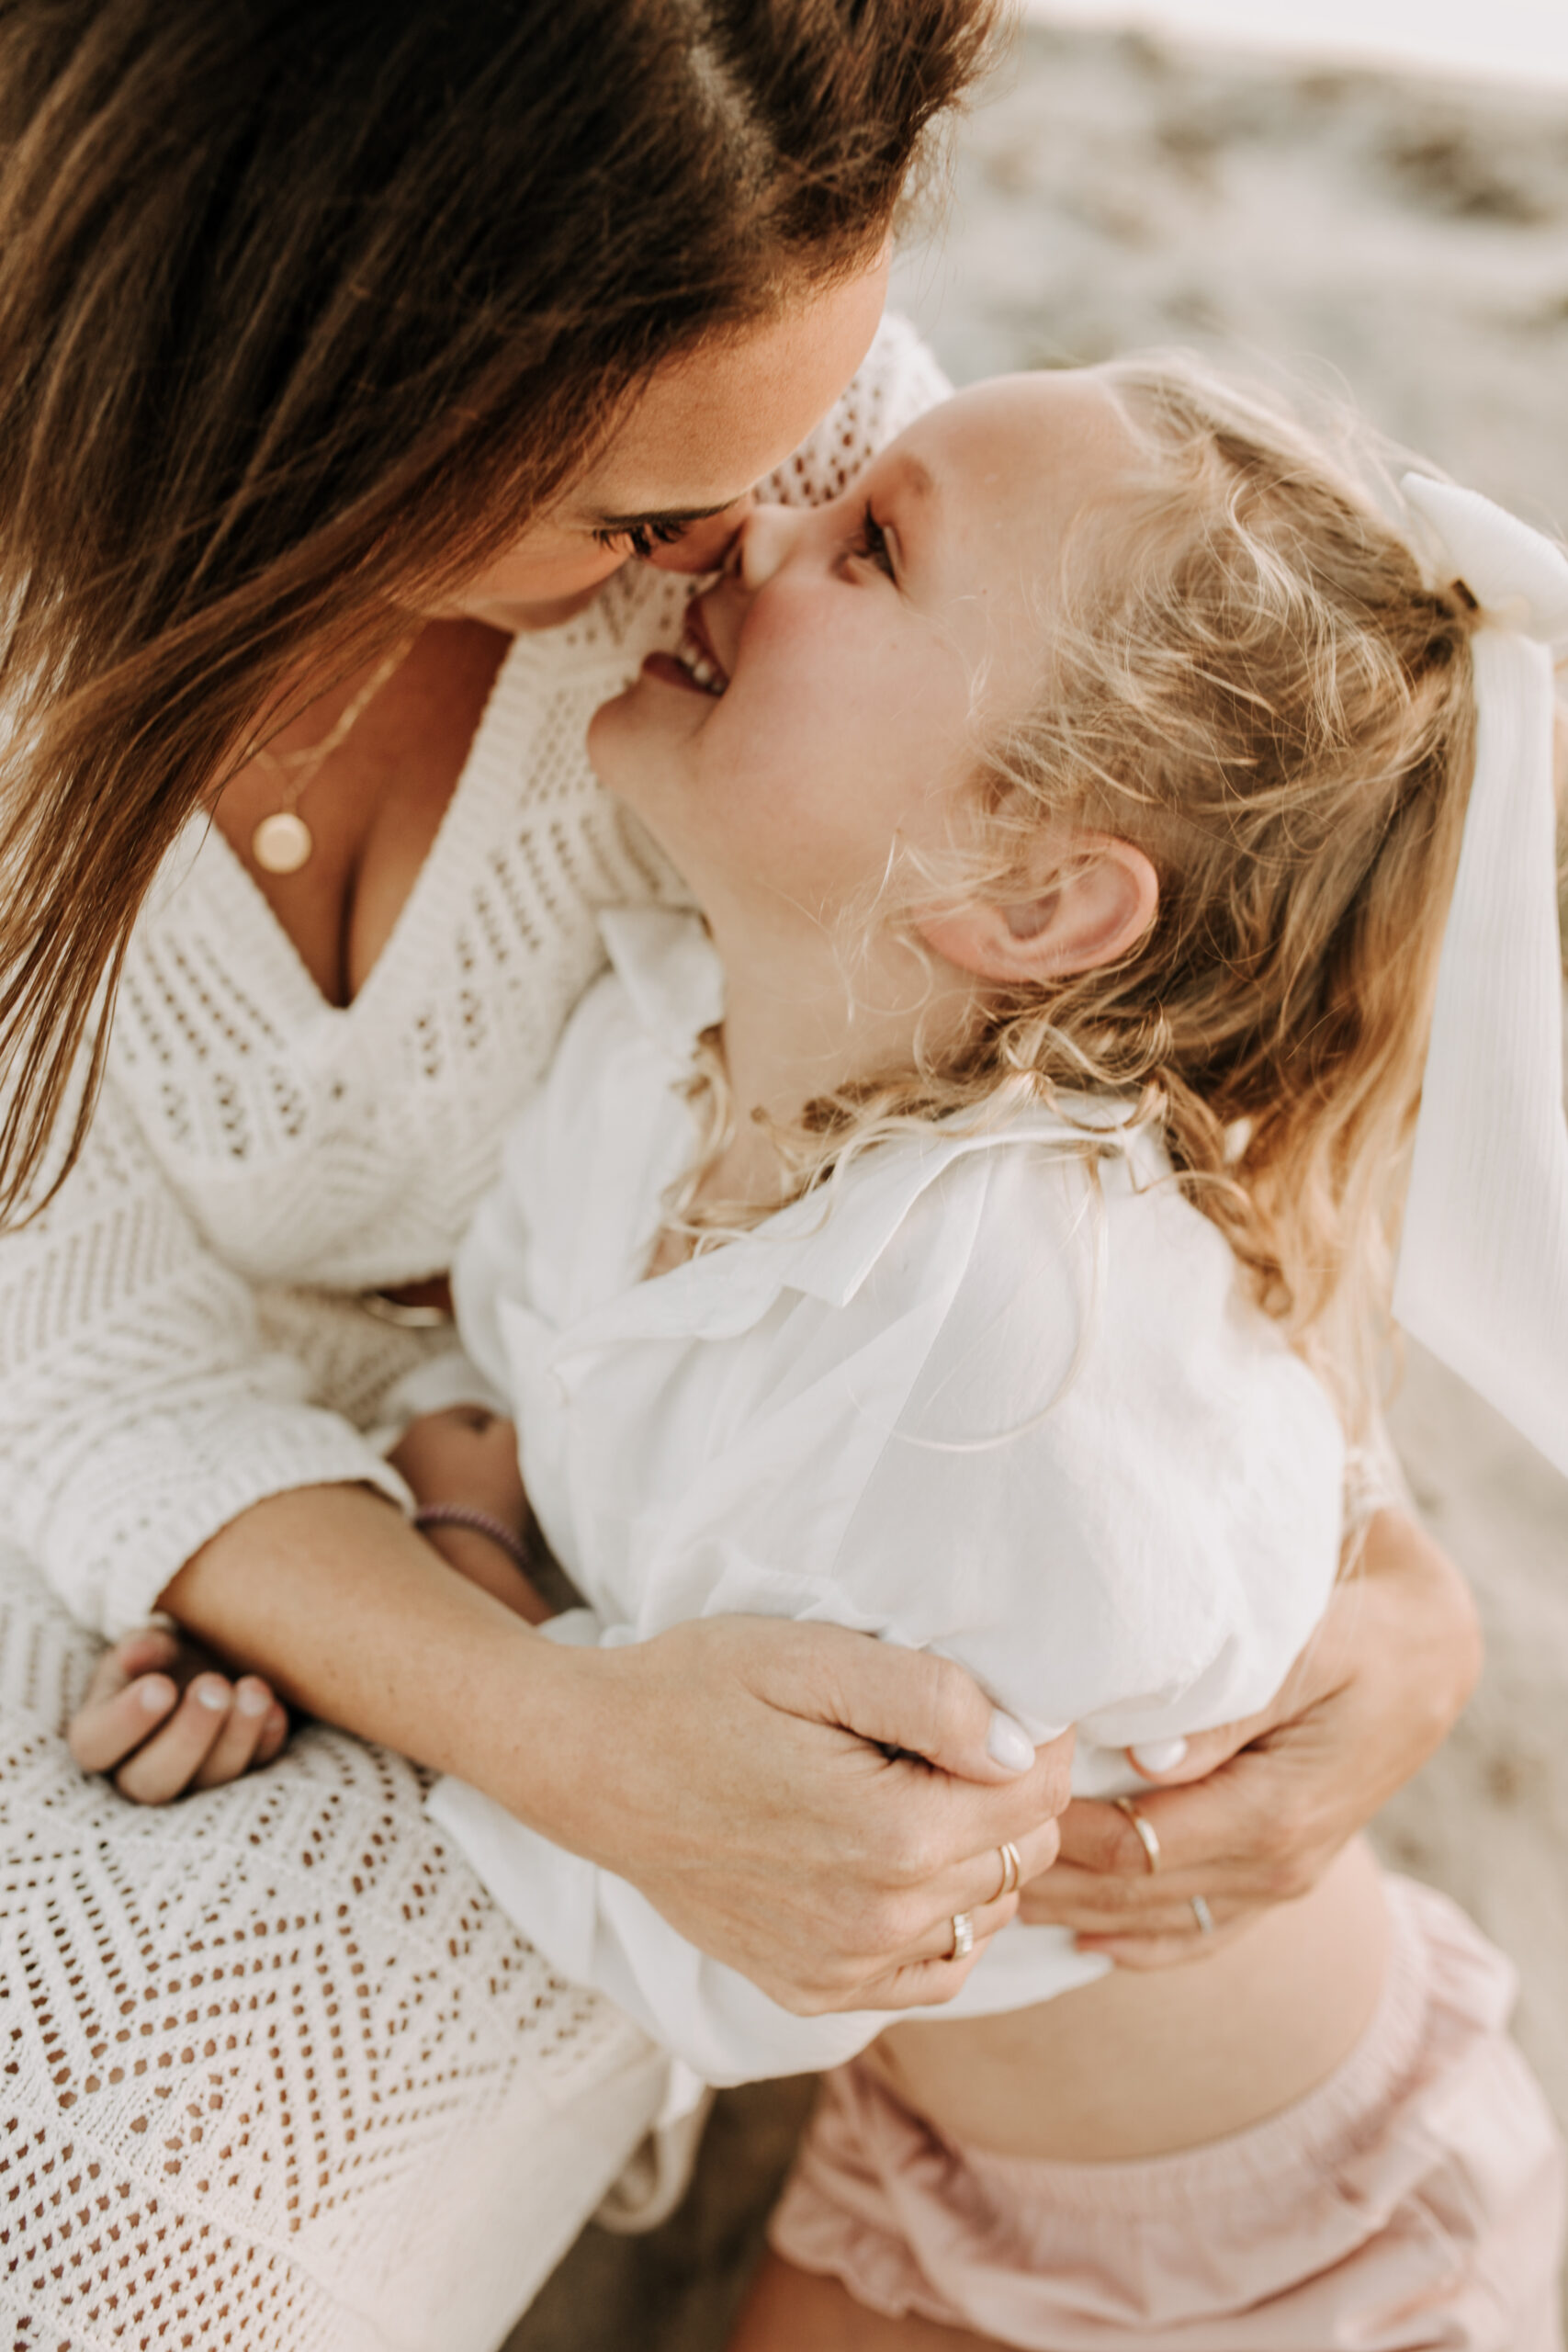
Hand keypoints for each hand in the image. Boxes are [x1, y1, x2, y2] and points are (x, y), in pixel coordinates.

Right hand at [67, 1625, 288, 1803]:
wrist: (205, 1662)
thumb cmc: (163, 1656)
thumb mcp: (143, 1644)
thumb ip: (138, 1648)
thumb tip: (138, 1652)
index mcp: (99, 1737)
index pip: (95, 1745)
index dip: (125, 1721)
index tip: (160, 1687)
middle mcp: (138, 1772)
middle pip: (152, 1781)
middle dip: (188, 1735)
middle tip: (213, 1686)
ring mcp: (190, 1782)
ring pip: (208, 1782)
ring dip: (236, 1737)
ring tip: (255, 1691)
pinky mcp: (236, 1778)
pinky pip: (253, 1774)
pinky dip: (266, 1743)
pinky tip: (278, 1712)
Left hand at [389, 1403, 525, 1528]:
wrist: (462, 1556)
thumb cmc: (489, 1493)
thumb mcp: (512, 1443)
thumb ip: (508, 1421)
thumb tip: (498, 1425)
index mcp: (429, 1422)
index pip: (474, 1414)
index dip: (499, 1432)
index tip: (512, 1456)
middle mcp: (401, 1445)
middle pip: (450, 1440)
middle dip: (472, 1452)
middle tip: (497, 1476)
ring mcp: (393, 1481)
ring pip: (436, 1466)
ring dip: (454, 1475)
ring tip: (479, 1498)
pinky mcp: (395, 1511)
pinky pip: (426, 1493)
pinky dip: (442, 1497)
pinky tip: (459, 1514)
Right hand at [543, 1616, 1073, 2014]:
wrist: (589, 1765)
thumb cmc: (696, 1691)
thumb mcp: (810, 1659)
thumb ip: (929, 1699)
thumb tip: (1020, 1747)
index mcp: (891, 1837)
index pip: (1039, 1795)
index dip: (1032, 1737)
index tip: (989, 1702)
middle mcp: (878, 1923)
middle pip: (1022, 1853)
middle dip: (1004, 1791)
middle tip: (933, 1737)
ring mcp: (843, 1970)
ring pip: (987, 1910)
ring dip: (975, 1851)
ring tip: (902, 1788)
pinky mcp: (811, 1991)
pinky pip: (935, 1968)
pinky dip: (940, 1916)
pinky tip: (892, 1859)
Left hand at [1018, 1509, 1479, 1964]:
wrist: (1428, 1653)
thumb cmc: (1357, 1632)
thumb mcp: (1304, 1647)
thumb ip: (1225, 1707)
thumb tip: (1144, 1759)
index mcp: (1273, 1817)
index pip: (1133, 1846)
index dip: (1055, 1835)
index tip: (987, 1806)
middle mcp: (1276, 1867)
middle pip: (1132, 1891)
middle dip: (1046, 1875)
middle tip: (960, 1853)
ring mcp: (1280, 1881)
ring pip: (1156, 1919)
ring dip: (1076, 1907)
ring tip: (991, 1887)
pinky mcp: (1280, 1874)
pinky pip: (1199, 1928)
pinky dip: (1137, 1939)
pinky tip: (1083, 1938)